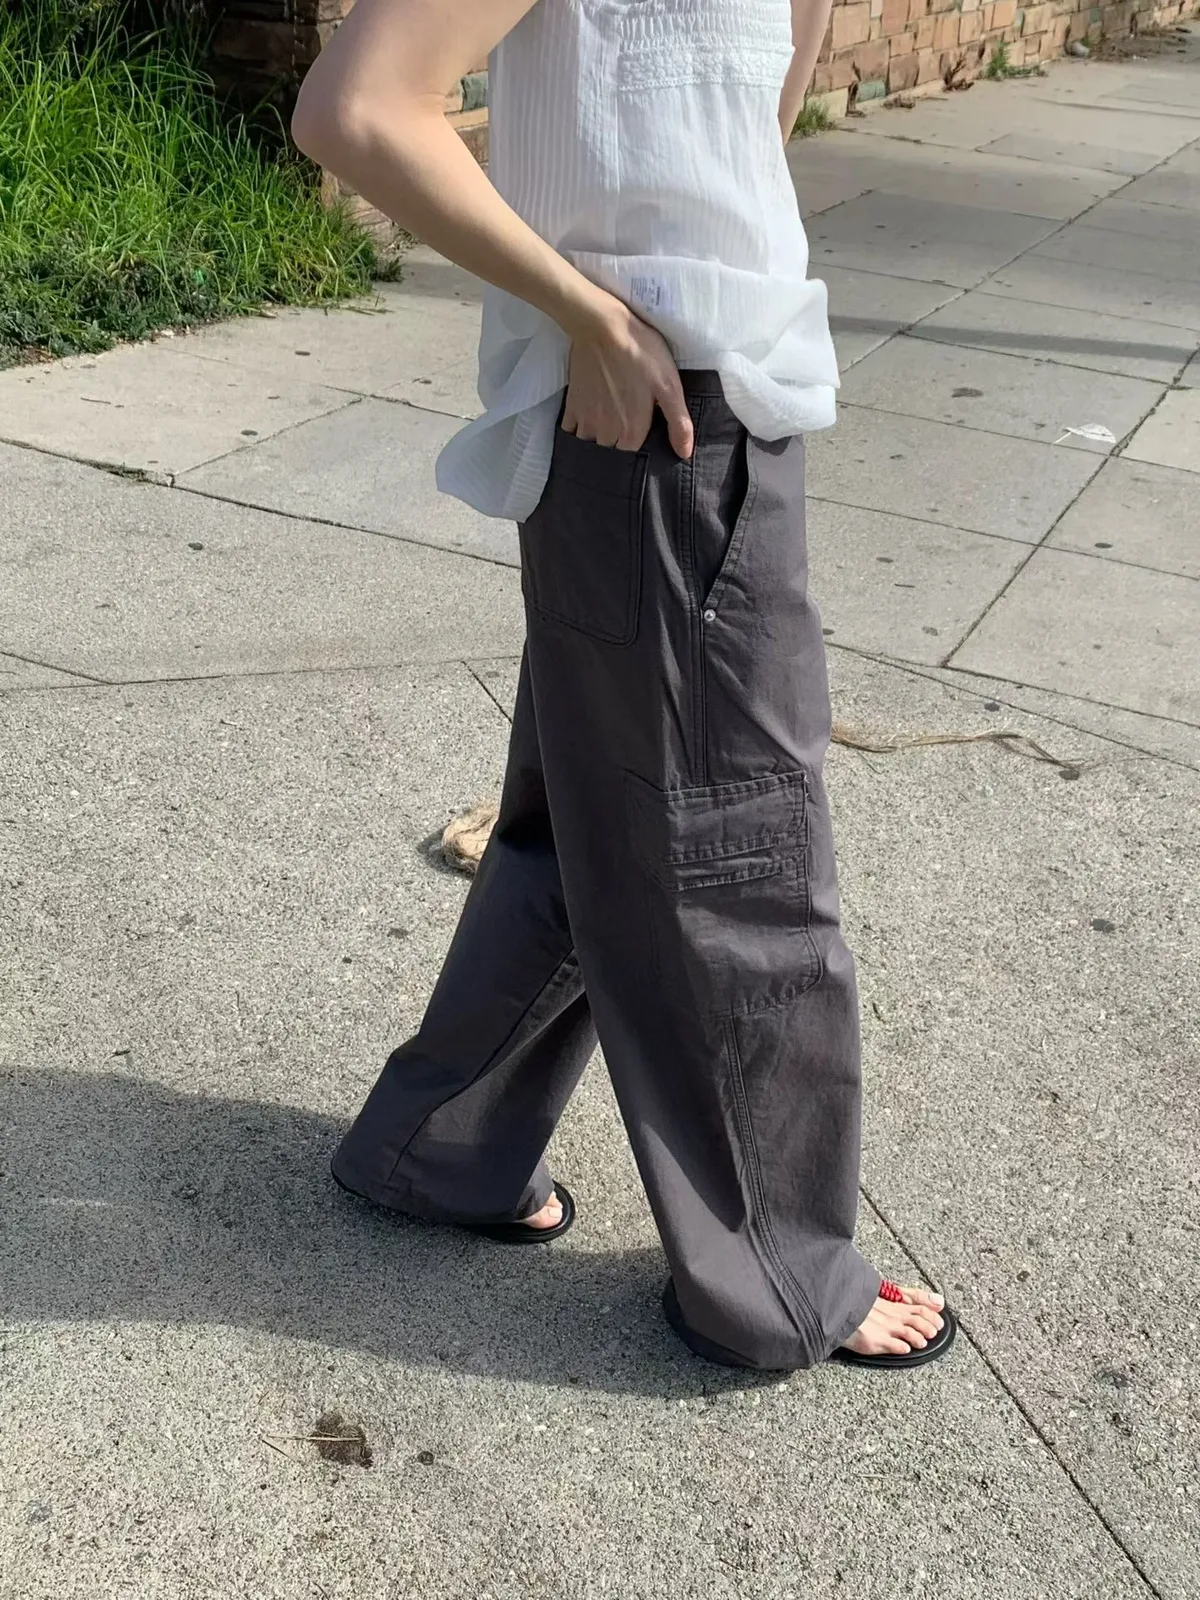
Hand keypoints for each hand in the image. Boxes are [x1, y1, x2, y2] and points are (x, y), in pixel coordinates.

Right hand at [562, 297, 693, 459]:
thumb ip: (678, 422)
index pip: (635, 455)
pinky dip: (577, 428)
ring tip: (607, 421)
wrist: (602, 327)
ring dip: (597, 438)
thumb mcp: (669, 385)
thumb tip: (685, 453)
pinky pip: (570, 429)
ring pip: (590, 443)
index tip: (643, 429)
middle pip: (611, 450)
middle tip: (626, 420)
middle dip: (618, 442)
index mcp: (631, 432)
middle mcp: (605, 433)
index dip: (640, 444)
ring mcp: (585, 420)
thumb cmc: (640, 354)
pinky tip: (587, 416)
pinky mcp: (571, 404)